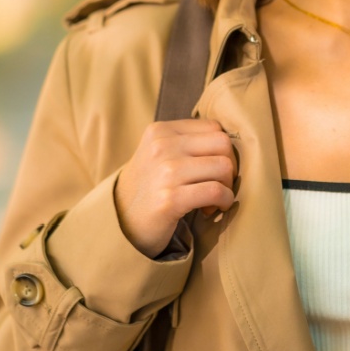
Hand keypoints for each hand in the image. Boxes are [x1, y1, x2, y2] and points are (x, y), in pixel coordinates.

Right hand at [114, 119, 236, 257]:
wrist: (119, 223)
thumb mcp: (159, 153)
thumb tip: (230, 143)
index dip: (222, 150)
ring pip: (223, 167)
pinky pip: (216, 192)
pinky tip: (211, 209)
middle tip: (218, 185)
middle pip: (223, 144)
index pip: (214, 127)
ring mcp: (166, 172)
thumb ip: (187, 142)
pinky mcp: (170, 199)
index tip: (212, 169)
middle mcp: (162, 146)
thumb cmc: (149, 188)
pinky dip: (223, 201)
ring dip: (227, 187)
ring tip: (212, 200)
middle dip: (229, 167)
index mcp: (161, 130)